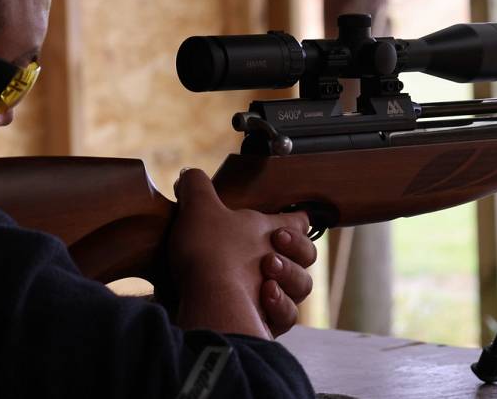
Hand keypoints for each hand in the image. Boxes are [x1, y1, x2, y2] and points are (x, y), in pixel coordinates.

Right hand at [168, 168, 309, 338]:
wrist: (211, 298)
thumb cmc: (210, 251)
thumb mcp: (198, 208)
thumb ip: (196, 187)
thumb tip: (190, 175)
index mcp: (271, 232)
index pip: (298, 220)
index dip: (297, 220)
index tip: (295, 220)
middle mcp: (283, 262)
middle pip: (306, 254)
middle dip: (294, 250)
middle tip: (270, 252)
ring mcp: (280, 294)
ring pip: (301, 286)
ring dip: (286, 280)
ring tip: (267, 275)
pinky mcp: (270, 322)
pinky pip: (286, 316)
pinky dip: (277, 308)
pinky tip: (263, 299)